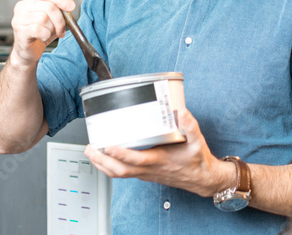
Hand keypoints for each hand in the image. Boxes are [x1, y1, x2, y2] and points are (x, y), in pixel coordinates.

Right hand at [9, 0, 75, 68]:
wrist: (29, 50)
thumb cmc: (42, 31)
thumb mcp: (54, 17)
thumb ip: (60, 8)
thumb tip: (69, 6)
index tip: (71, 6)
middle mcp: (23, 5)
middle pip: (48, 6)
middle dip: (60, 19)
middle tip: (62, 28)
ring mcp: (19, 17)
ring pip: (44, 18)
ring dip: (52, 29)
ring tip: (50, 33)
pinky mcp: (19, 30)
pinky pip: (38, 29)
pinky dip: (45, 35)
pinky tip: (43, 37)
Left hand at [84, 108, 235, 197]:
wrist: (202, 179)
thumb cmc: (197, 161)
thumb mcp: (198, 141)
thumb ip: (190, 126)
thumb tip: (182, 112)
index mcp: (159, 160)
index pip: (136, 160)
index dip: (121, 154)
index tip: (109, 145)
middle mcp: (149, 169)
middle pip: (119, 170)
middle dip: (101, 160)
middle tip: (90, 148)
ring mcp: (145, 173)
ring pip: (118, 174)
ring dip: (101, 165)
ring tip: (90, 152)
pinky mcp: (144, 173)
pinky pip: (123, 174)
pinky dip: (109, 167)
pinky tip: (103, 158)